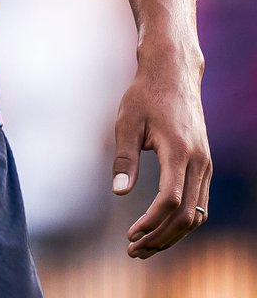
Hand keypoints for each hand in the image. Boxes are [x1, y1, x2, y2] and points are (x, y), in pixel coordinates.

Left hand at [111, 58, 211, 258]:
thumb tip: (119, 193)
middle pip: (186, 215)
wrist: (173, 73)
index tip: (130, 235)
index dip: (151, 223)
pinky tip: (160, 227)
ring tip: (144, 245)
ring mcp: (205, 164)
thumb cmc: (145, 95)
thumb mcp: (127, 121)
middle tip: (133, 250)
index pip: (170, 200)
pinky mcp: (204, 164)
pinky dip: (182, 221)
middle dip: (160, 237)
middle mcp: (199, 161)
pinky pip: (199, 203)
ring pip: (196, 214)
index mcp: (179, 151)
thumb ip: (124, 157)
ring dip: (172, 234)